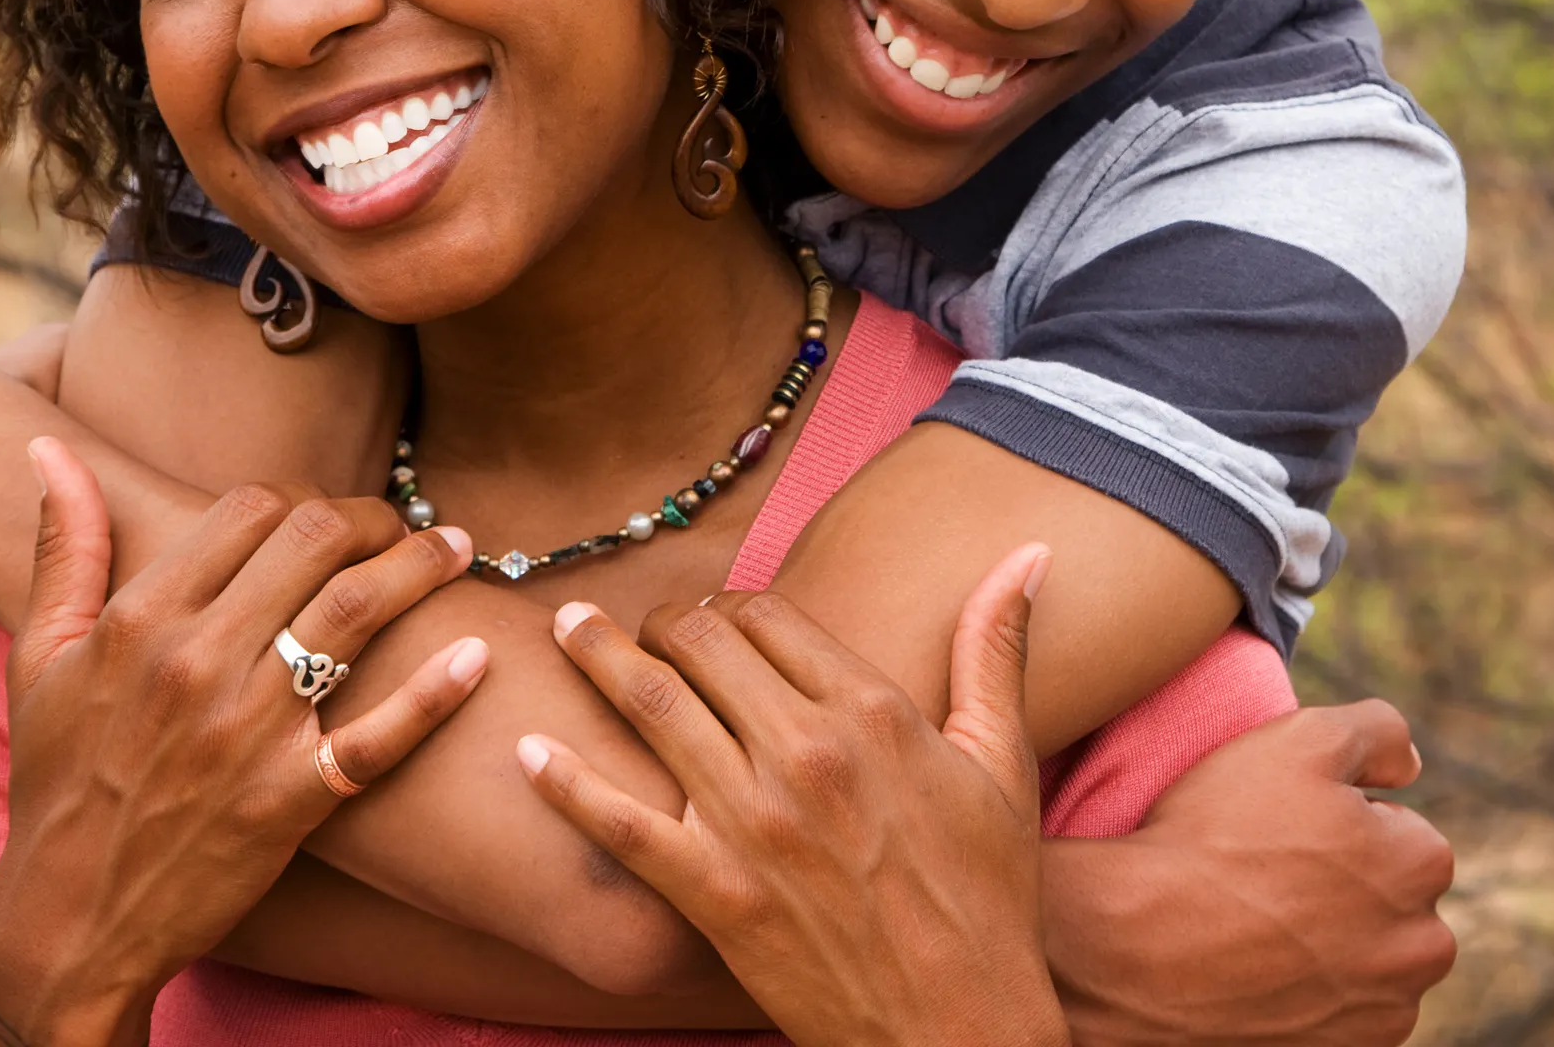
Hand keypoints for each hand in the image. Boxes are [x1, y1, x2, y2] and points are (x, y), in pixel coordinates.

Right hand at [0, 439, 491, 1046]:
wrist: (68, 919)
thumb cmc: (56, 782)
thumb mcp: (40, 658)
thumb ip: (62, 548)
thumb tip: (49, 449)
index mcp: (141, 619)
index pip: (248, 508)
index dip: (302, 495)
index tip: (327, 513)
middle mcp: (198, 662)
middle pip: (314, 541)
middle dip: (372, 516)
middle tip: (402, 523)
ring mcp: (249, 732)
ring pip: (356, 612)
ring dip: (419, 566)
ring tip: (456, 548)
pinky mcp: (289, 800)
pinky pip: (377, 738)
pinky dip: (434, 695)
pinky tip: (476, 656)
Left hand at [521, 545, 1069, 1046]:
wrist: (961, 1025)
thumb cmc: (991, 896)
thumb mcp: (1002, 760)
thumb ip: (997, 649)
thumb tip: (1027, 554)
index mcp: (873, 710)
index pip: (770, 613)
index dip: (732, 604)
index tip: (718, 615)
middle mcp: (805, 752)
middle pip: (702, 644)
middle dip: (665, 622)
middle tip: (645, 625)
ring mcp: (753, 824)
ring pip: (653, 708)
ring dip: (598, 657)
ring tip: (566, 632)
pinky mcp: (714, 895)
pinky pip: (619, 825)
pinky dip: (564, 782)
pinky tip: (526, 751)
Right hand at [1042, 700, 1455, 1046]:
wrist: (1139, 949)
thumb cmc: (1215, 837)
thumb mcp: (1296, 739)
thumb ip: (1377, 731)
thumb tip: (1409, 766)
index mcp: (1424, 864)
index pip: (1399, 829)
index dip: (1338, 821)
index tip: (1286, 828)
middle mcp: (1423, 948)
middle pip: (1392, 900)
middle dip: (1350, 886)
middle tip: (1270, 874)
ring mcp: (1383, 1013)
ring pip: (1369, 961)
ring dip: (1332, 944)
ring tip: (1258, 924)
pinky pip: (1339, 1014)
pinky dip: (1309, 995)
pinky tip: (1258, 970)